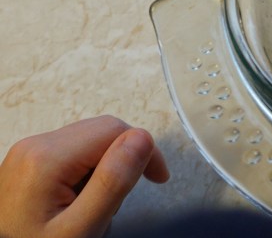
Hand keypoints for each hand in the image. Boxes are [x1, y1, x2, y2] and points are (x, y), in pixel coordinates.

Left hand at [0, 116, 169, 237]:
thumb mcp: (81, 229)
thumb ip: (113, 182)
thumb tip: (142, 139)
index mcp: (46, 158)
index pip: (115, 130)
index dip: (144, 151)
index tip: (157, 178)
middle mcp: (34, 145)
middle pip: (102, 132)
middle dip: (122, 161)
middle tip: (121, 200)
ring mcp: (28, 153)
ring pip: (90, 141)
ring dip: (105, 169)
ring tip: (94, 207)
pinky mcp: (28, 161)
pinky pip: (73, 152)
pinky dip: (86, 173)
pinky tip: (78, 202)